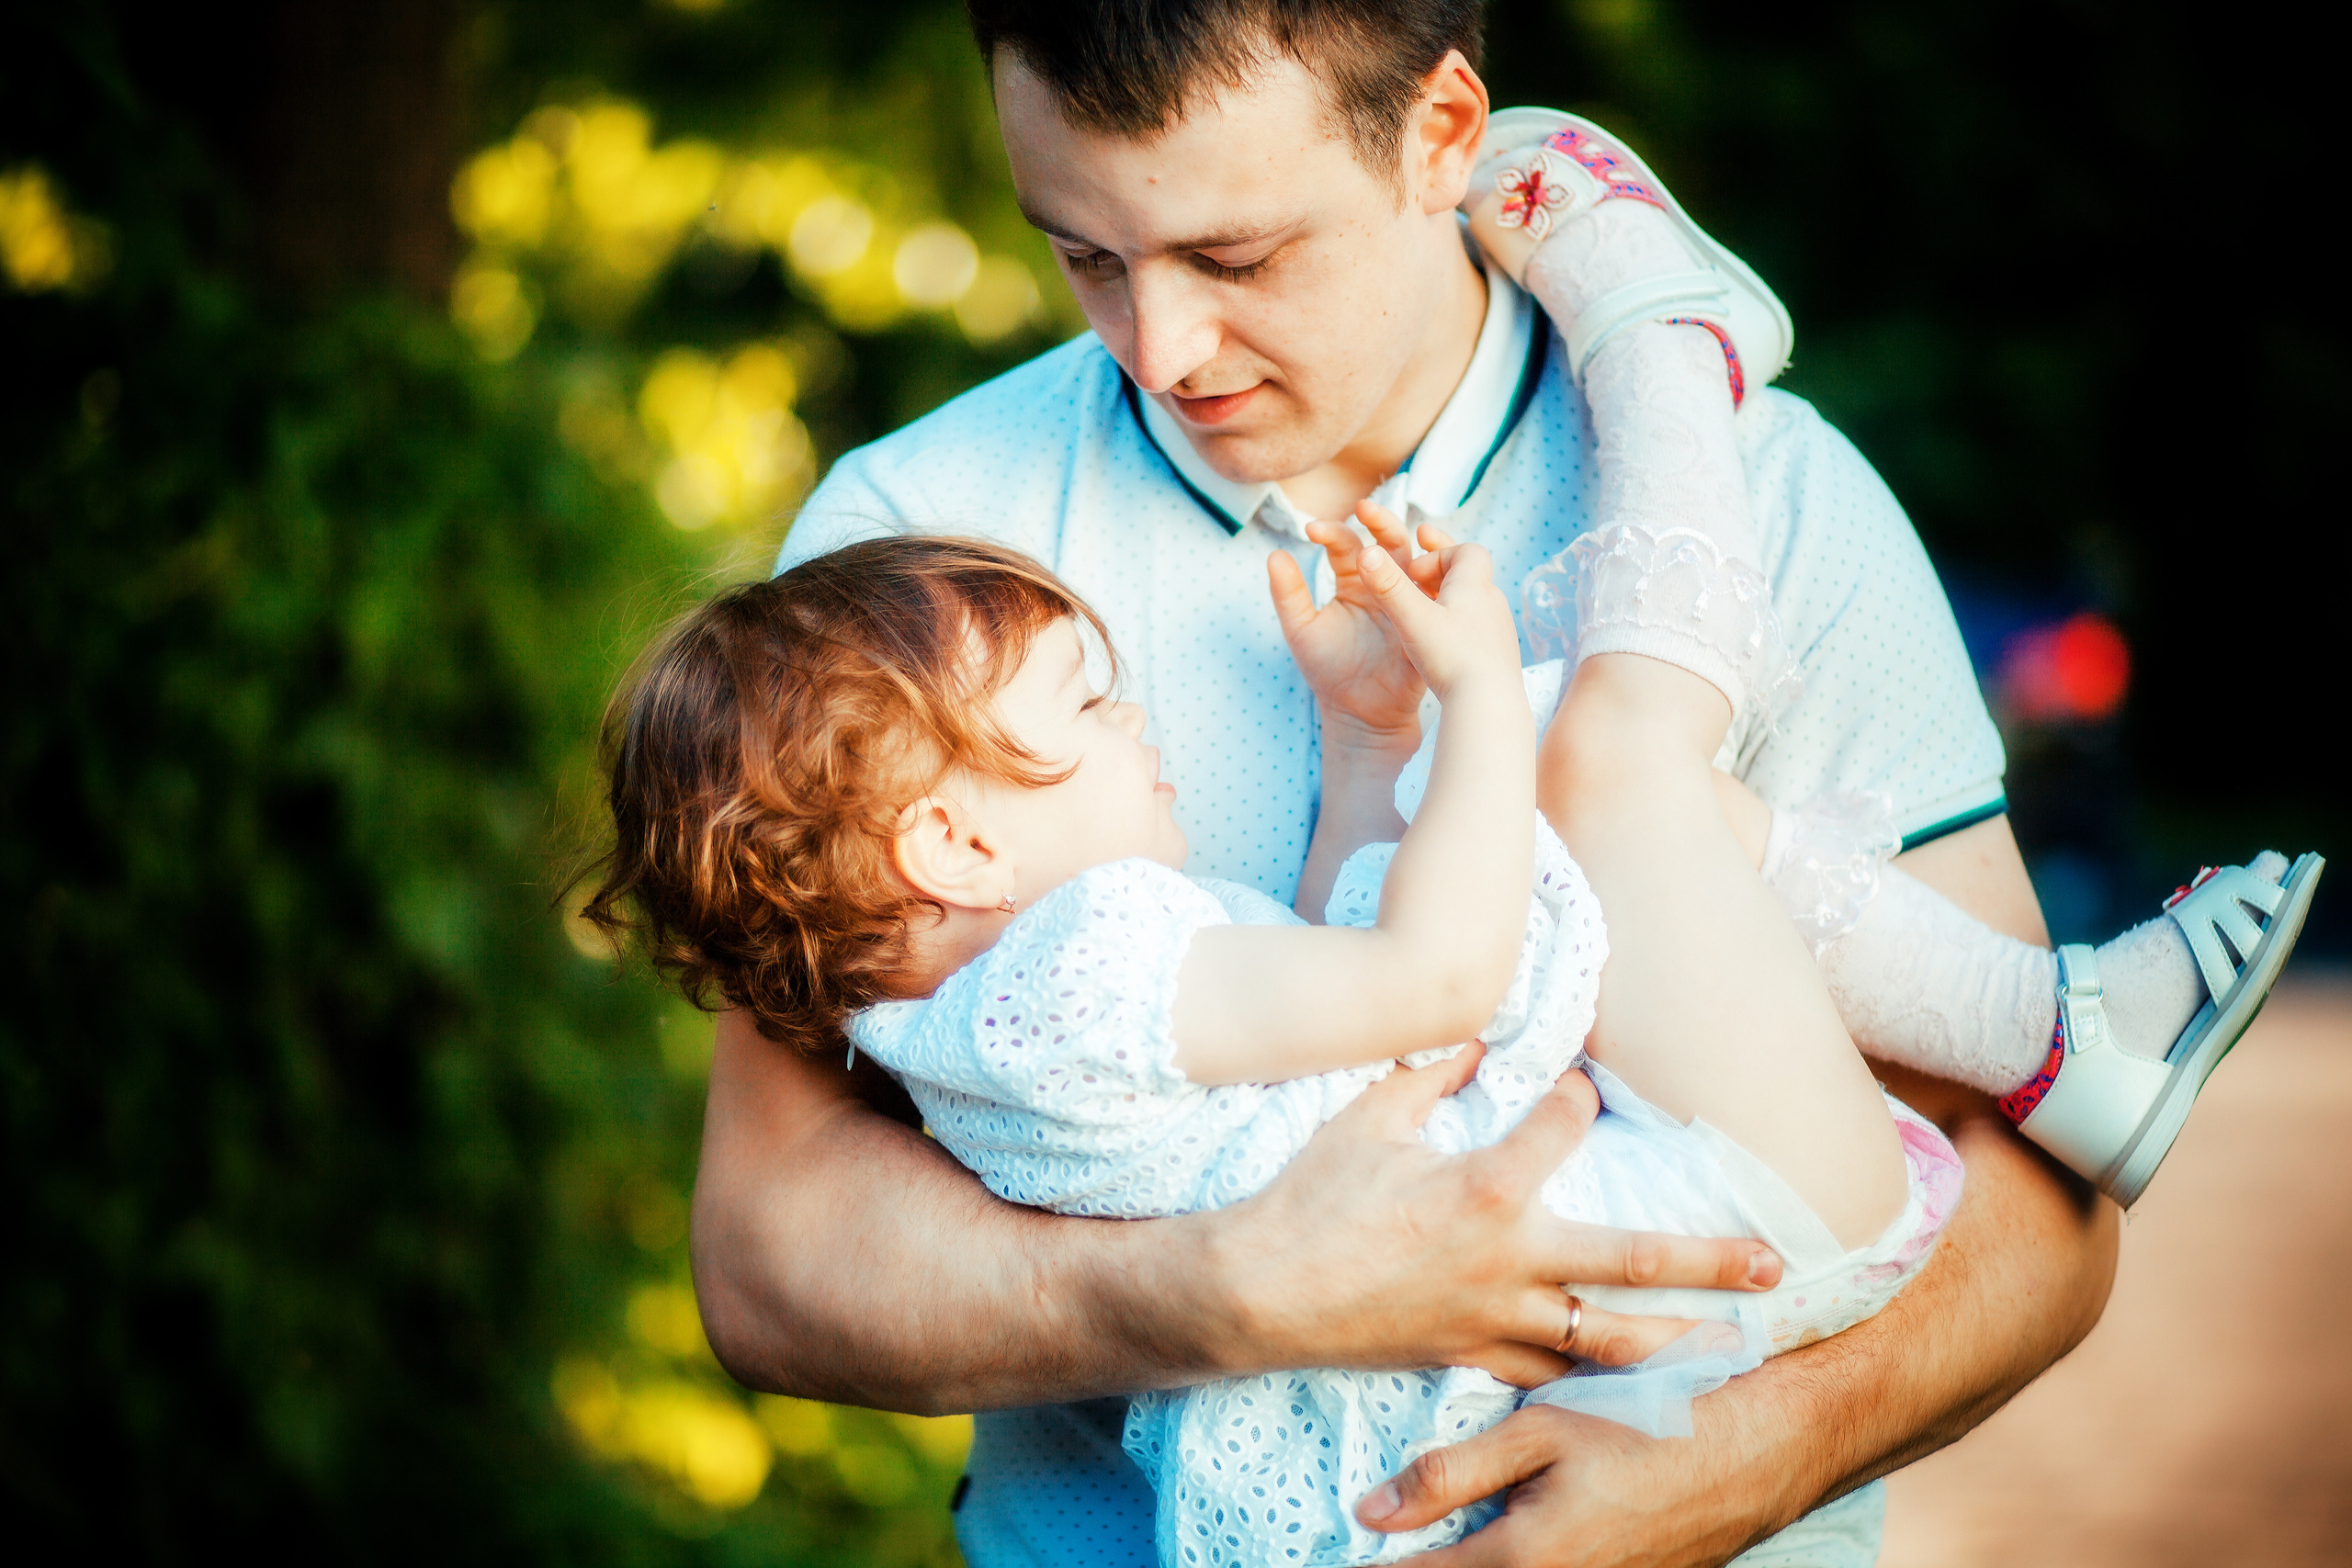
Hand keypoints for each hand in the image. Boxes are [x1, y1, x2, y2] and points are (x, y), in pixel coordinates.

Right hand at [1211, 1046, 1782, 1388]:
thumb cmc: (1309, 1199)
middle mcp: (1508, 1258)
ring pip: (1605, 1337)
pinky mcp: (1469, 1357)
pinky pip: (1545, 1371)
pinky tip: (1625, 1380)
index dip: (1578, 1100)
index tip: (1583, 1090)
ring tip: (1729, 1340)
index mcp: (1486, 1186)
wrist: (1257, 1293)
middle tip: (1771, 1261)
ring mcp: (1493, 1317)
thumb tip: (1471, 1036)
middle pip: (1632, 1260)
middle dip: (1707, 1258)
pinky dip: (1590, 1377)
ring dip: (1674, 1337)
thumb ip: (1428, 1072)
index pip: (1563, 1127)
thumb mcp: (1367, 1117)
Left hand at [1268, 501, 1428, 747]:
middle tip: (1364, 508)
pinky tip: (1422, 568)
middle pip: (1388, 541)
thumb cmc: (1329, 672)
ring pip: (1416, 559)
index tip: (1313, 530)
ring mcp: (1410, 601)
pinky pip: (1436, 594)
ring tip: (1386, 534)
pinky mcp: (1429, 622)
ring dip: (1407, 542)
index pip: (1348, 545)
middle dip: (1380, 520)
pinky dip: (1433, 576)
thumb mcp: (1301, 630)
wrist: (1359, 715)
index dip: (1333, 533)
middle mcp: (1385, 585)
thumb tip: (1274, 554)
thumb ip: (1288, 594)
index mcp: (1355, 582)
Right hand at [1357, 528, 1521, 701]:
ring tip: (1424, 617)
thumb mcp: (1413, 619)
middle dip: (1440, 575)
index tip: (1414, 571)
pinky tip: (1440, 649)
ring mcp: (1499, 631)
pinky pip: (1477, 631)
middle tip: (1416, 579)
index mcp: (1474, 586)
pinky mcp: (1499, 657)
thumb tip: (1366, 552)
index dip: (1439, 552)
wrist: (1490, 706)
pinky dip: (1456, 629)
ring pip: (1472, 604)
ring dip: (1447, 603)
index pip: (1466, 551)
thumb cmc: (1453, 659)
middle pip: (1468, 576)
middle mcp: (1493, 603)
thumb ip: (1389, 586)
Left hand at [1357, 1404, 1777, 1566]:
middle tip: (1392, 1546)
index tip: (1335, 1558)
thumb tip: (1370, 1513)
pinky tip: (1510, 1538)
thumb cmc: (1649, 1423)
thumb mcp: (1540, 1433)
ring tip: (1445, 1539)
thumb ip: (1451, 1475)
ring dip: (1476, 1563)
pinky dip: (1524, 1564)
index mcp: (1526, 1559)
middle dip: (1427, 1566)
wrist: (1762, 1446)